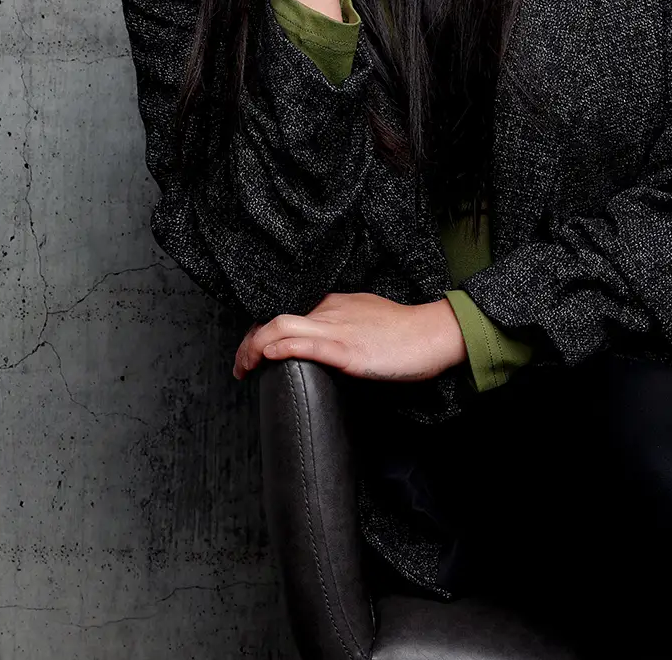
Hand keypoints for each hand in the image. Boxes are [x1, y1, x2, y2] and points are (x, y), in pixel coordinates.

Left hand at [232, 291, 467, 381]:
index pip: (284, 315)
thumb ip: (340, 325)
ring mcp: (337, 329)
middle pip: (274, 320)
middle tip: (239, 368)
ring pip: (282, 327)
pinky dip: (282, 348)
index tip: (250, 353)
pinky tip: (268, 357)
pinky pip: (308, 344)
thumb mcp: (363, 319)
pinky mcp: (348, 350)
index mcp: (331, 304)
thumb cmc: (403, 332)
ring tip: (244, 367)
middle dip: (248, 344)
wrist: (432, 333)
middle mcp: (329, 311)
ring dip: (254, 348)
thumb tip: (320, 345)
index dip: (259, 334)